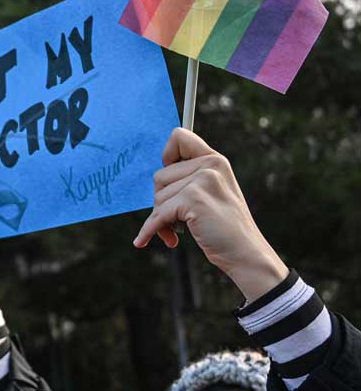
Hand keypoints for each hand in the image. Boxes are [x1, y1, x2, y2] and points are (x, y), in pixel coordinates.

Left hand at [134, 128, 288, 301]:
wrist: (247, 254)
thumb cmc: (224, 228)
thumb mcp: (212, 194)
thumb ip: (190, 179)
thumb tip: (156, 177)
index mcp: (215, 160)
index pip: (179, 136)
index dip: (166, 155)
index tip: (167, 176)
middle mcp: (210, 165)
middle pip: (159, 176)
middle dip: (161, 201)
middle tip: (173, 219)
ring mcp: (203, 181)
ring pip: (158, 197)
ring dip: (161, 218)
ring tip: (177, 230)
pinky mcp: (193, 199)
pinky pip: (158, 215)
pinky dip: (149, 230)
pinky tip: (143, 241)